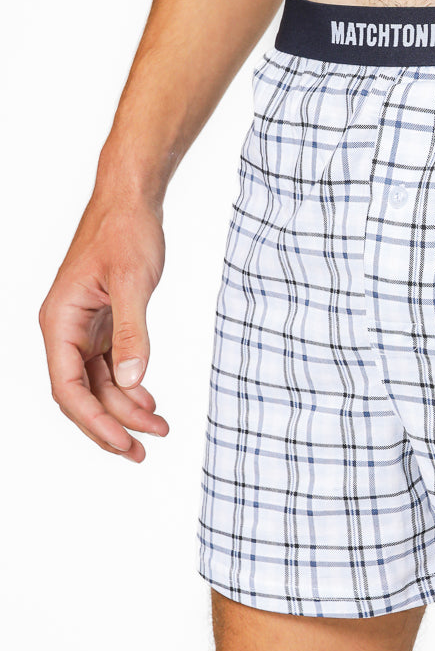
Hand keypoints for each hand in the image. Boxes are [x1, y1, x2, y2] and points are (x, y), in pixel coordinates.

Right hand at [38, 193, 169, 461]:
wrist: (131, 199)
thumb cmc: (125, 231)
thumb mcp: (132, 282)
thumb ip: (132, 332)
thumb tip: (130, 380)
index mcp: (59, 321)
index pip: (68, 387)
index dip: (95, 421)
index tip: (125, 443)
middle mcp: (64, 329)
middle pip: (81, 394)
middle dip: (110, 426)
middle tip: (144, 451)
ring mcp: (82, 329)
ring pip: (98, 384)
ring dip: (125, 409)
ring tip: (160, 429)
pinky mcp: (102, 324)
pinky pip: (110, 367)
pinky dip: (129, 387)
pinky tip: (150, 401)